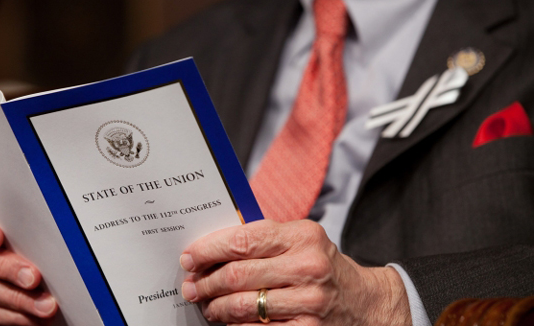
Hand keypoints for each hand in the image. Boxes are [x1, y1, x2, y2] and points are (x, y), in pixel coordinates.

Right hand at [0, 198, 57, 325]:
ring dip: (19, 298)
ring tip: (46, 305)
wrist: (36, 283)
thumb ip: (38, 230)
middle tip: (34, 277)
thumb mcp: (38, 234)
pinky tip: (33, 318)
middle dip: (8, 268)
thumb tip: (64, 231)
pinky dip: (13, 317)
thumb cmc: (40, 248)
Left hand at [179, 219, 411, 324]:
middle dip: (205, 283)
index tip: (189, 258)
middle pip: (237, 275)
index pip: (242, 241)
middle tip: (190, 287)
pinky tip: (228, 321)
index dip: (208, 250)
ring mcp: (309, 301)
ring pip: (243, 306)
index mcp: (302, 236)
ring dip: (215, 308)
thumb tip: (210, 248)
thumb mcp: (299, 241)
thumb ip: (262, 239)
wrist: (364, 302)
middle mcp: (308, 266)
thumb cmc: (320, 265)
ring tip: (206, 306)